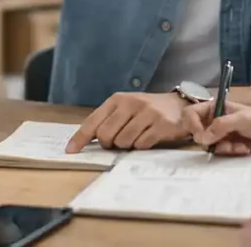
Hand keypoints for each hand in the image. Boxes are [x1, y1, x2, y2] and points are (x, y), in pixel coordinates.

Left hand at [65, 92, 189, 151]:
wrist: (180, 106)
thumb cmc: (147, 110)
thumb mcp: (125, 109)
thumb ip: (107, 121)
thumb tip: (84, 142)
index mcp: (118, 99)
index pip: (93, 121)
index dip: (80, 138)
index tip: (70, 151)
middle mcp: (131, 103)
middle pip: (106, 135)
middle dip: (109, 144)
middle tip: (118, 142)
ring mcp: (148, 113)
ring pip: (123, 142)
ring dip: (127, 146)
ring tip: (137, 137)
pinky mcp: (162, 125)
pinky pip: (141, 145)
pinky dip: (142, 147)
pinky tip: (149, 138)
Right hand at [182, 100, 250, 155]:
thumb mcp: (241, 120)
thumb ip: (220, 126)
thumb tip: (202, 139)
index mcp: (216, 107)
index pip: (192, 114)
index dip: (192, 125)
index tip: (200, 136)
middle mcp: (215, 119)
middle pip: (197, 131)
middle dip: (208, 140)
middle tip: (217, 144)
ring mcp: (221, 133)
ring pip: (208, 145)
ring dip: (222, 148)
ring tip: (239, 146)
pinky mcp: (228, 146)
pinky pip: (219, 152)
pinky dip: (230, 152)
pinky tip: (244, 149)